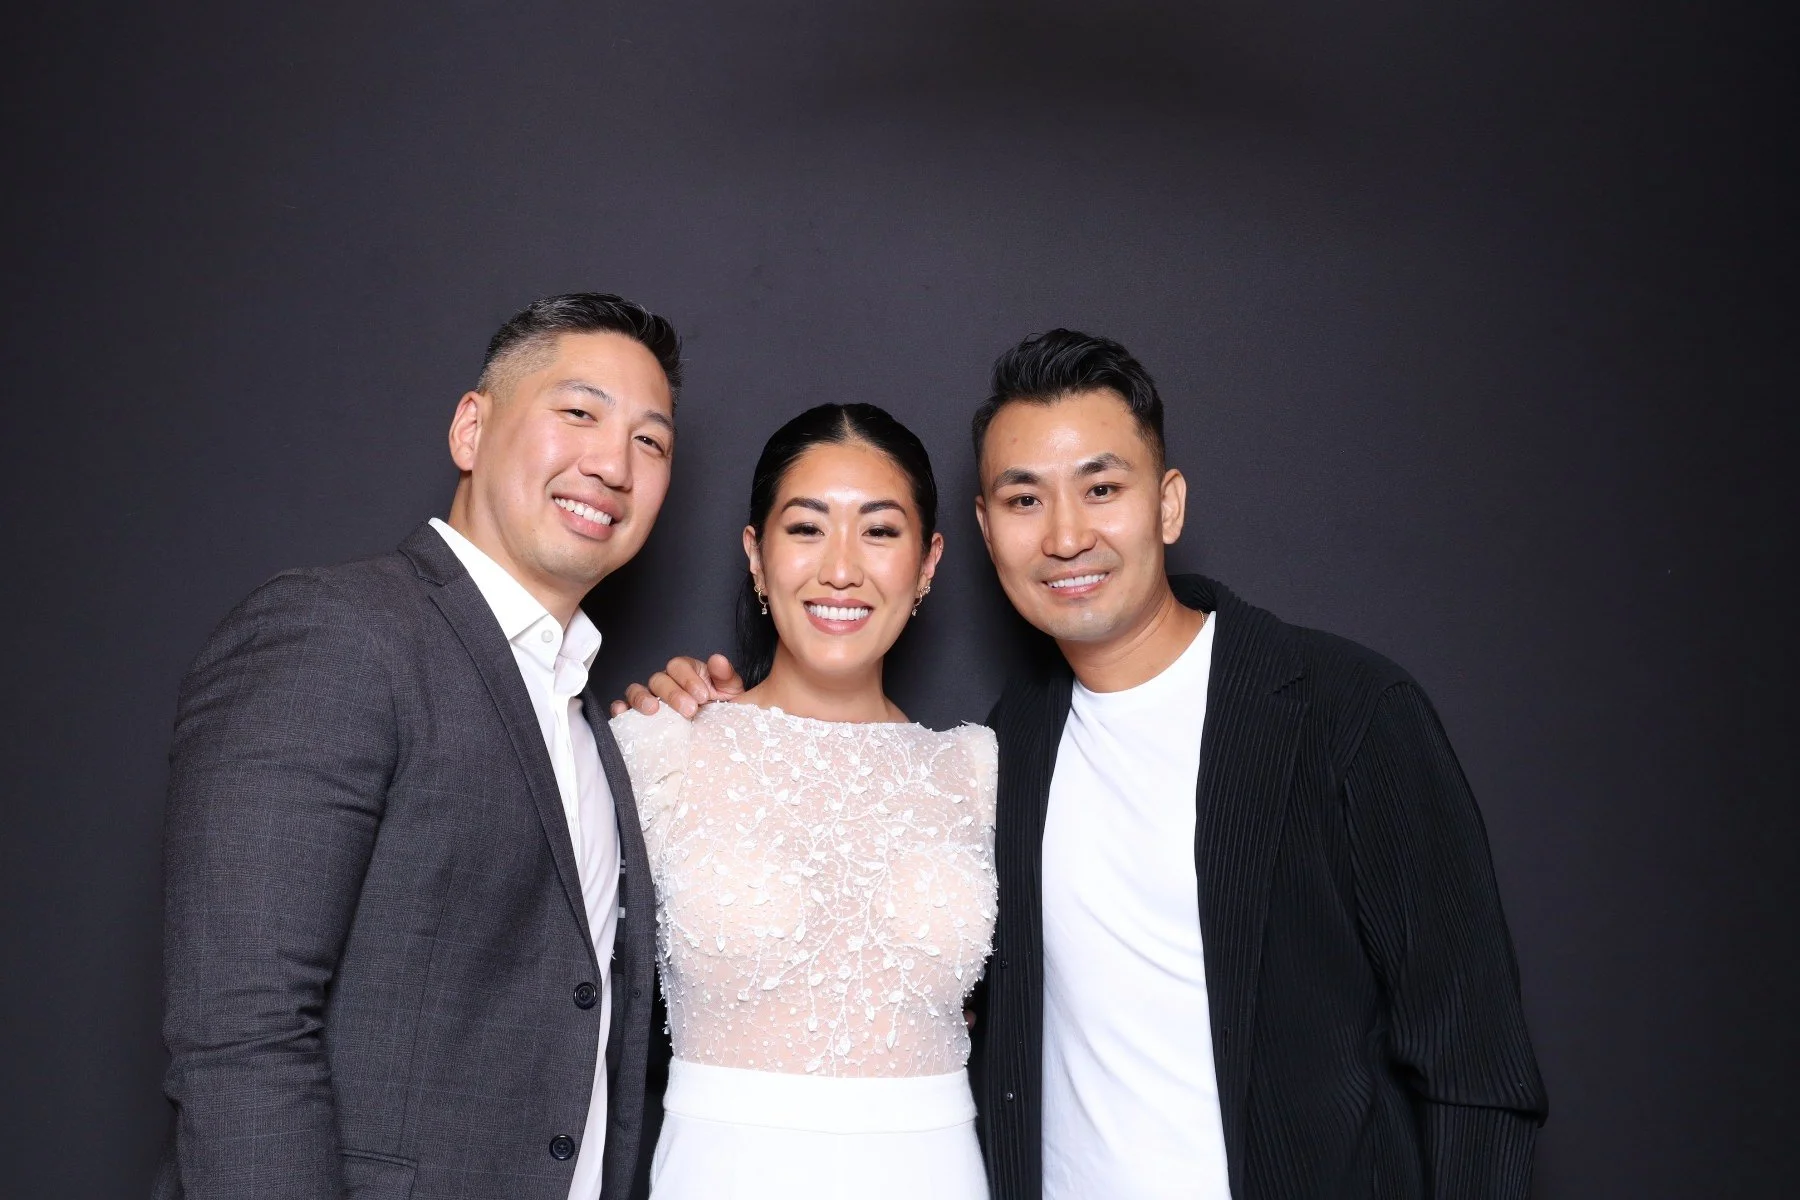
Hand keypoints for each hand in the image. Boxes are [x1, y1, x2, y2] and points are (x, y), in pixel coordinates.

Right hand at [609, 653, 744, 717]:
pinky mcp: (639, 719)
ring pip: (637, 690)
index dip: (689, 679)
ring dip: (642, 698)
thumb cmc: (723, 713)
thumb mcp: (731, 693)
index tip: (704, 696)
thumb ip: (725, 675)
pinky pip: (624, 709)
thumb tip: (717, 659)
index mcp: (687, 674)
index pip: (679, 666)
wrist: (719, 741)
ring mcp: (651, 700)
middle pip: (659, 679)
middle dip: (673, 694)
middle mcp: (666, 684)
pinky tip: (623, 713)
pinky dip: (621, 709)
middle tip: (690, 710)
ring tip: (653, 710)